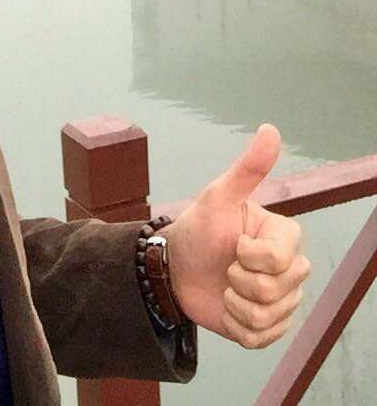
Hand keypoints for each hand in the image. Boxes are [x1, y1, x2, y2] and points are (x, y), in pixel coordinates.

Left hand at [162, 124, 311, 348]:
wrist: (175, 267)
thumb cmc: (198, 228)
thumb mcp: (217, 197)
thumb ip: (247, 168)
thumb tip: (270, 129)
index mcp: (285, 238)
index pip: (282, 261)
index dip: (250, 257)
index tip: (233, 244)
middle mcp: (292, 270)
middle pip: (278, 291)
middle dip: (240, 280)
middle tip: (225, 266)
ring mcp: (283, 301)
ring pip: (270, 316)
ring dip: (235, 302)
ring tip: (224, 284)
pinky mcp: (268, 328)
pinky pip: (260, 338)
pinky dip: (235, 324)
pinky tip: (226, 306)